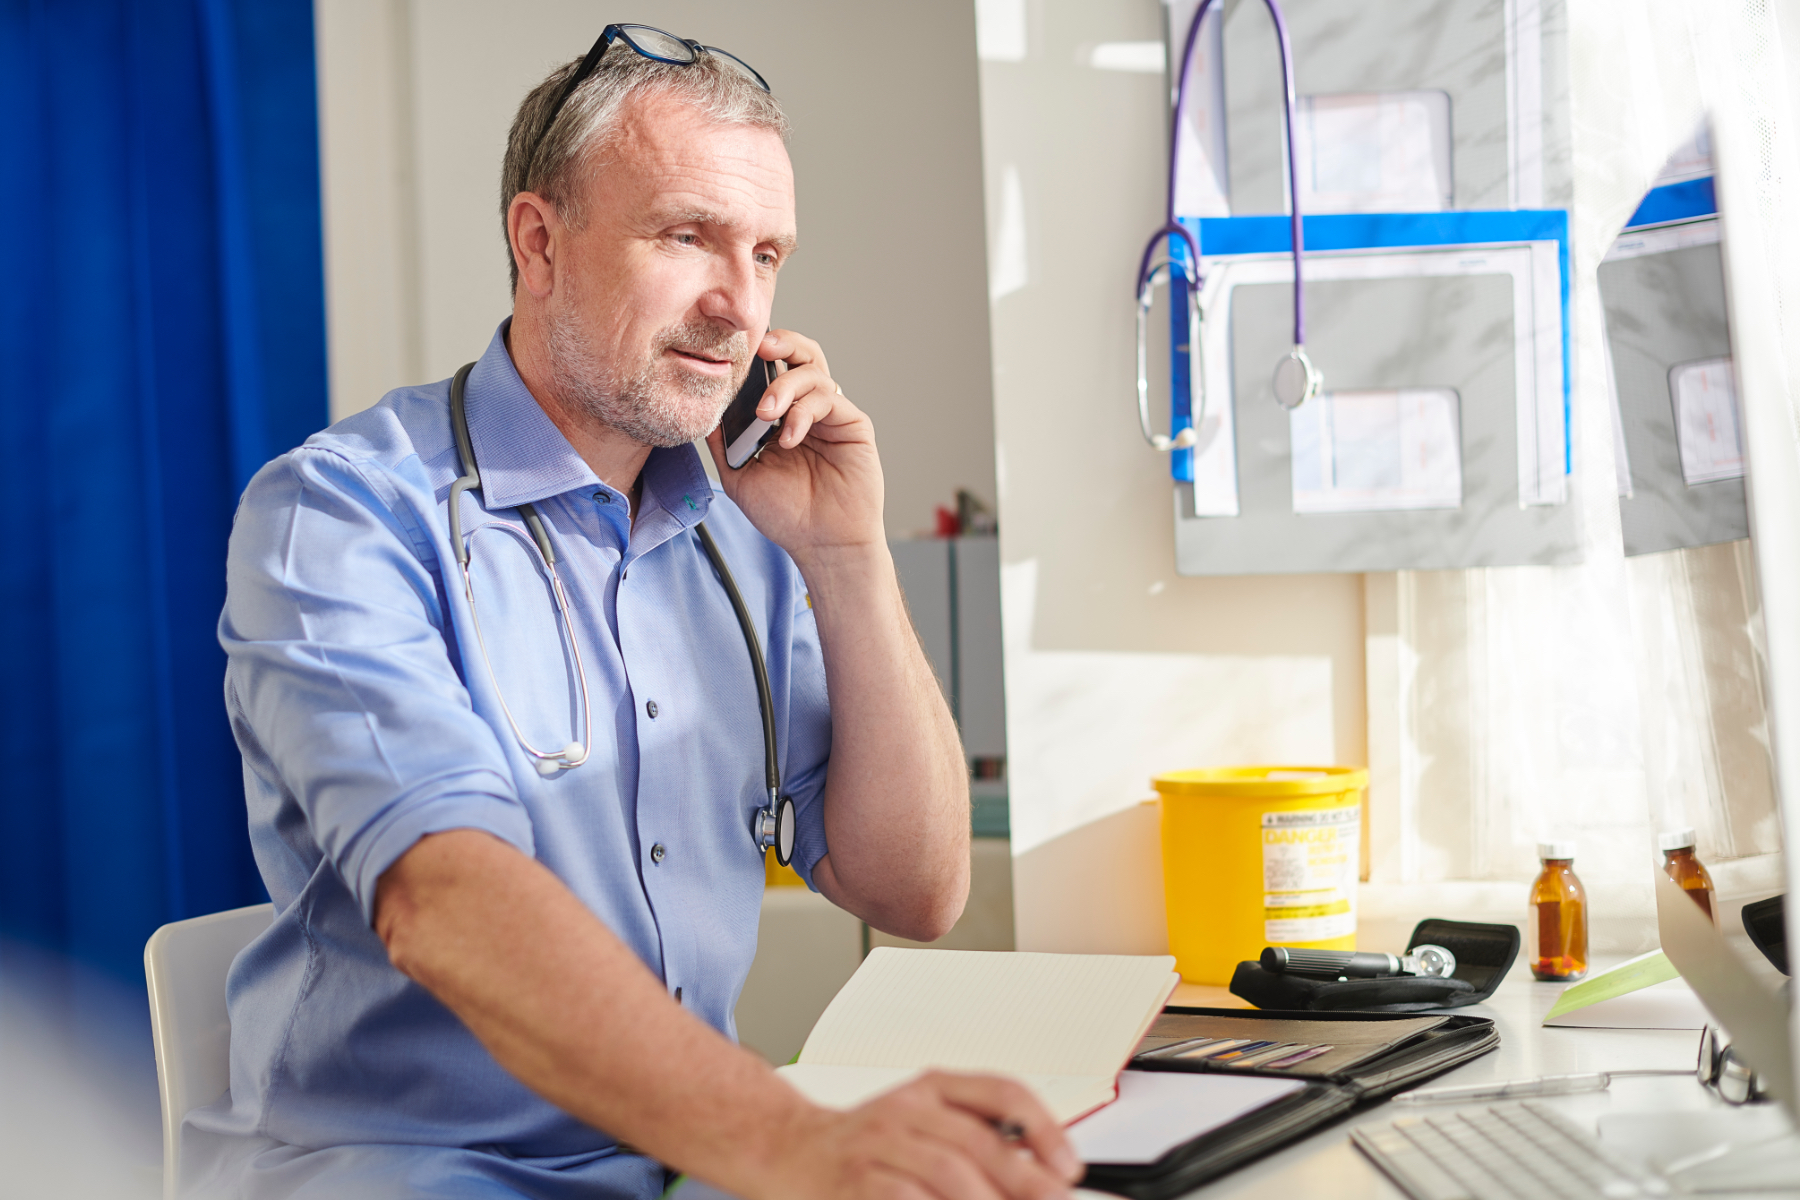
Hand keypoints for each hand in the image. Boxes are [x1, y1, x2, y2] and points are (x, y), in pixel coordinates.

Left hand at [705, 329, 883, 564]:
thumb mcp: (740, 476)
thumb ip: (724, 442)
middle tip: (759, 350)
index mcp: (782, 416)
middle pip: (800, 355)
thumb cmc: (786, 514)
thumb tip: (706, 409)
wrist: (821, 544)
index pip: (771, 370)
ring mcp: (832, 416)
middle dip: (780, 342)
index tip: (733, 353)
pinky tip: (789, 438)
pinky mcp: (853, 425)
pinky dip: (803, 412)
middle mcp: (808, 409)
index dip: (755, 357)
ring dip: (785, 387)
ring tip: (766, 415)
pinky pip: (829, 399)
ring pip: (813, 372)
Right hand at [759, 1071, 1082, 1199]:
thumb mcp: (920, 1122)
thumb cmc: (863, 1145)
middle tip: (1055, 1199)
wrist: (785, 1147)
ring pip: (947, 1172)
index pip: (998, 1091)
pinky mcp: (855, 1182)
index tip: (1068, 1163)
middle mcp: (906, 1110)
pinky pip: (905, 1198)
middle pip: (978, 1140)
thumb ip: (973, 1136)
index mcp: (930, 1089)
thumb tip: (1039, 1171)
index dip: (1042, 1126)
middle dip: (1025, 1178)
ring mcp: (878, 1146)